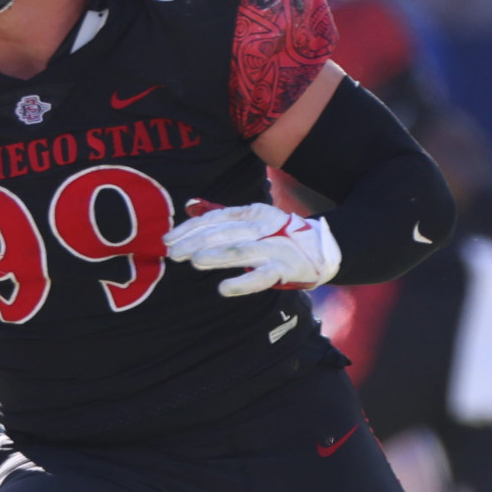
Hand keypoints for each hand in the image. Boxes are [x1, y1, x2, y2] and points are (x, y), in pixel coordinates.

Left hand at [162, 203, 341, 295]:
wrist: (324, 248)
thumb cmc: (278, 235)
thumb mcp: (251, 219)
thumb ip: (221, 213)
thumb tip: (190, 203)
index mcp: (253, 212)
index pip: (217, 219)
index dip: (191, 228)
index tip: (168, 239)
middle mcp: (263, 227)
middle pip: (225, 233)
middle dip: (197, 242)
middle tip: (174, 253)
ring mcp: (275, 247)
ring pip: (242, 251)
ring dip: (218, 256)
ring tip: (195, 261)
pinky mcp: (285, 269)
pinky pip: (262, 277)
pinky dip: (243, 283)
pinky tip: (224, 288)